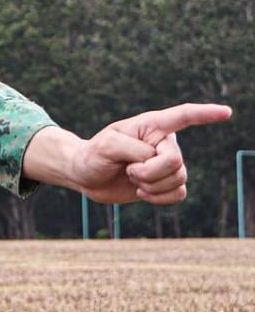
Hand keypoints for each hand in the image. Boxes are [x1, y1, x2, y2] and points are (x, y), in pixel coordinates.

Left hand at [25, 103, 231, 203]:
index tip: (226, 112)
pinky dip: (159, 198)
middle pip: (175, 161)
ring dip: (151, 185)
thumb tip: (155, 160)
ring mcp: (166, 163)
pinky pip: (179, 194)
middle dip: (149, 173)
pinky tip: (142, 193)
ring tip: (131, 178)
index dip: (205, 114)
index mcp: (151, 125)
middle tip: (128, 170)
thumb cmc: (92, 155)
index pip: (183, 116)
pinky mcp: (165, 182)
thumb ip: (133, 149)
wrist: (85, 176)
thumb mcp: (105, 146)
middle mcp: (163, 142)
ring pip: (178, 179)